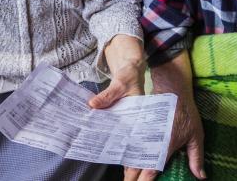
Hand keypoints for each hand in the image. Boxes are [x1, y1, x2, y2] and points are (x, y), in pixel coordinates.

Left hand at [88, 34, 146, 179]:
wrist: (131, 68)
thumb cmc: (128, 76)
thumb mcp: (119, 83)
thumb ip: (107, 95)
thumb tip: (92, 105)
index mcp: (144, 112)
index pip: (142, 136)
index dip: (139, 152)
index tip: (131, 168)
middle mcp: (141, 119)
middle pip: (138, 142)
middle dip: (133, 160)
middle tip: (127, 177)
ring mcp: (135, 120)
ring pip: (132, 140)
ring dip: (128, 153)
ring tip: (125, 174)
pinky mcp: (128, 118)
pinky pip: (124, 132)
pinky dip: (120, 142)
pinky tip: (116, 154)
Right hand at [128, 52, 205, 180]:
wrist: (171, 89)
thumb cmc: (186, 112)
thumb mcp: (196, 135)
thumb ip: (196, 157)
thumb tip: (201, 176)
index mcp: (164, 147)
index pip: (150, 171)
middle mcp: (149, 143)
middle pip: (133, 168)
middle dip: (131, 179)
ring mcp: (140, 135)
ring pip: (128, 158)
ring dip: (127, 170)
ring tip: (129, 178)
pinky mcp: (136, 128)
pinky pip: (127, 146)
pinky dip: (126, 157)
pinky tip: (127, 163)